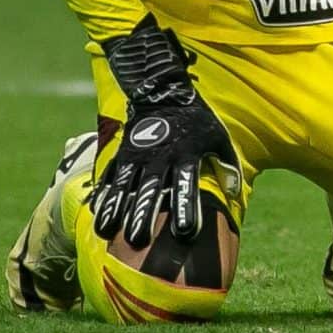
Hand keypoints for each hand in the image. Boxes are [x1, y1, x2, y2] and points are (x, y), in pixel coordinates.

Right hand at [90, 15, 238, 248]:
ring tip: (106, 233)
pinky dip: (104, 194)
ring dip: (116, 209)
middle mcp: (160, 157)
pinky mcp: (122, 153)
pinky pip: (110, 176)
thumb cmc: (196, 120)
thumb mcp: (217, 137)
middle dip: (143, 216)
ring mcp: (137, 155)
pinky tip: (97, 214)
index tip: (186, 234)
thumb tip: (235, 193)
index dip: (185, 208)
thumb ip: (228, 165)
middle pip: (150, 190)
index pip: (186, 186)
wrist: (163, 90)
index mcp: (186, 155)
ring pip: (124, 185)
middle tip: (138, 242)